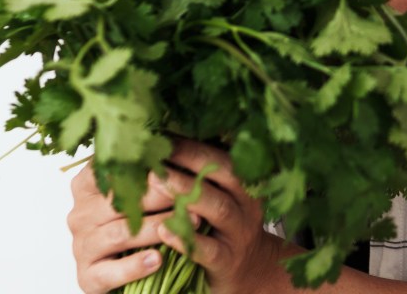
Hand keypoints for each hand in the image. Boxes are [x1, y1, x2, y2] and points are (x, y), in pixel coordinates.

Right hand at [67, 162, 182, 293]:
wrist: (122, 267)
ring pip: (120, 233)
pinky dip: (134, 266)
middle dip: (161, 196)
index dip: (148, 166)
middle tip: (194, 194)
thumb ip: (145, 168)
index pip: (115, 169)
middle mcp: (80, 213)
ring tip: (190, 224)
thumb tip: (173, 138)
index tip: (178, 162)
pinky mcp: (87, 276)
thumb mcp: (135, 190)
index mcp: (87, 184)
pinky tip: (158, 259)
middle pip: (120, 200)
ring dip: (157, 228)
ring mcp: (82, 245)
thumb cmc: (134, 219)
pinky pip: (110, 272)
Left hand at [155, 138, 292, 293]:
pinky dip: (185, 238)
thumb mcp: (224, 197)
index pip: (221, 155)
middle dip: (188, 158)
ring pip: (217, 207)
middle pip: (222, 173)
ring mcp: (238, 232)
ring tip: (155, 180)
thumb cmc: (226, 228)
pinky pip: (208, 248)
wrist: (251, 272)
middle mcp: (246, 203)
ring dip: (184, 191)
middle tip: (156, 151)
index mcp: (245, 183)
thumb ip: (204, 177)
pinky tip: (165, 230)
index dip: (192, 144)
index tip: (163, 134)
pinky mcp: (227, 261)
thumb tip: (166, 145)